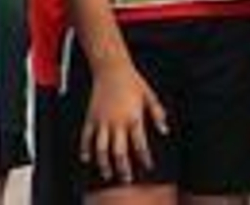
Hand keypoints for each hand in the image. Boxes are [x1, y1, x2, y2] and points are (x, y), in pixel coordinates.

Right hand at [81, 63, 167, 183]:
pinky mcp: (90, 118)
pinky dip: (84, 150)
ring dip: (104, 164)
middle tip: (127, 179)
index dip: (144, 158)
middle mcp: (116, 123)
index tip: (148, 166)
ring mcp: (101, 122)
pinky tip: (86, 159)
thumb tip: (164, 130)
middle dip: (123, 168)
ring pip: (100, 150)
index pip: (140, 144)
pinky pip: (85, 138)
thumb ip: (158, 114)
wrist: (112, 70)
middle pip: (119, 152)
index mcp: (133, 118)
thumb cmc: (134, 82)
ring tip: (108, 174)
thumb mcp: (151, 96)